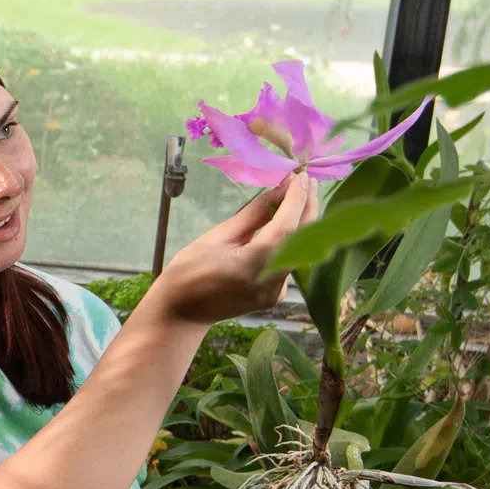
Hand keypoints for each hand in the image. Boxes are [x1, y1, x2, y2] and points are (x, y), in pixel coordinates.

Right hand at [150, 174, 316, 325]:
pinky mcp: (275, 295)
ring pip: (299, 250)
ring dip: (301, 221)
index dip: (297, 199)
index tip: (301, 175)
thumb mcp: (217, 236)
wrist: (181, 312)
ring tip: (298, 194)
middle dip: (308, 207)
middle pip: (302, 239)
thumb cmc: (189, 272)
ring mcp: (276, 292)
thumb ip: (253, 214)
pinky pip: (289, 260)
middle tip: (307, 180)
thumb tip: (278, 189)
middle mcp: (271, 282)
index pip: (286, 227)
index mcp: (252, 265)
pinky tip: (285, 221)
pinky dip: (291, 238)